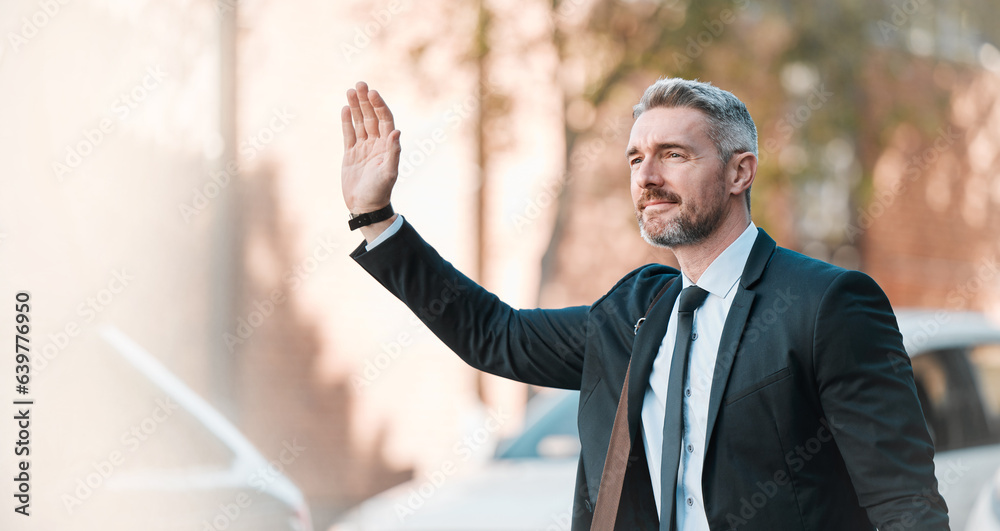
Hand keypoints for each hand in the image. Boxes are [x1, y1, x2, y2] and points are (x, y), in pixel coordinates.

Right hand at [341, 81, 400, 214]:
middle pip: (371, 117)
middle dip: (366, 100)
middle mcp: (376, 144)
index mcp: (387, 146)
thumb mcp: (388, 172)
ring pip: (359, 122)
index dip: (379, 106)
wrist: (366, 207)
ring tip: (350, 90)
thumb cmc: (380, 191)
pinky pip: (348, 134)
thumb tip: (396, 131)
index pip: (384, 120)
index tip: (372, 92)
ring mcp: (363, 148)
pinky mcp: (351, 154)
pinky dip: (346, 121)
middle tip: (360, 83)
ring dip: (355, 106)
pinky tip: (344, 108)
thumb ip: (393, 152)